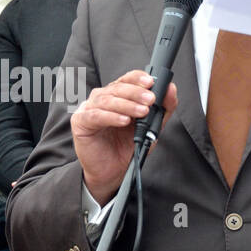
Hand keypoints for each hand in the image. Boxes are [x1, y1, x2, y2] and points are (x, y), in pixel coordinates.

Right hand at [71, 70, 176, 204]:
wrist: (111, 172)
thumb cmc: (126, 148)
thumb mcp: (151, 128)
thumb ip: (162, 109)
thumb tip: (171, 89)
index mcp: (117, 96)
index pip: (126, 79)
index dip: (137, 78)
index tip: (151, 82)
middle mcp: (102, 99)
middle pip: (117, 88)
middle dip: (135, 92)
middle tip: (150, 100)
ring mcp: (89, 109)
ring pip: (106, 100)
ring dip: (126, 104)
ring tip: (141, 112)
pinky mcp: (80, 122)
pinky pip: (95, 115)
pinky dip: (111, 116)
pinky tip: (124, 120)